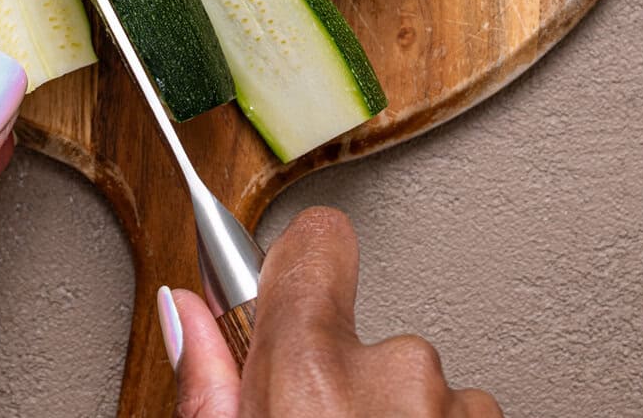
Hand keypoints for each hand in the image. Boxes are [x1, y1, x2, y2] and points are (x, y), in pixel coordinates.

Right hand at [160, 208, 502, 416]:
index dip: (299, 268)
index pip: (317, 241)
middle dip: (349, 385)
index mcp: (314, 370)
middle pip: (368, 337)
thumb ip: (209, 389)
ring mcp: (459, 411)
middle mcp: (399, 376)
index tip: (286, 297)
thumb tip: (182, 310)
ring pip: (424, 391)